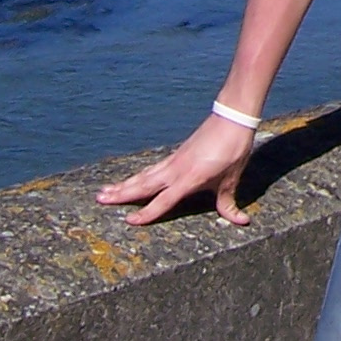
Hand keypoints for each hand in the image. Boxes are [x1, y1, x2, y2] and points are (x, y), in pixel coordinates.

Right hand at [96, 114, 256, 226]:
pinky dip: (139, 175)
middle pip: (144, 185)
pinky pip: (152, 169)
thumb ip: (230, 203)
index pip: (164, 200)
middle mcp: (176, 169)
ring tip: (104, 191)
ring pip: (144, 175)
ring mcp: (174, 161)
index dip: (147, 213)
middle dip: (121, 194)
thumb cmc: (233, 149)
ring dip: (124, 184)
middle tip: (99, 199)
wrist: (232, 118)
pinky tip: (131, 179)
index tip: (128, 222)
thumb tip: (241, 222)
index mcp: (189, 178)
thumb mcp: (232, 179)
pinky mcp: (176, 155)